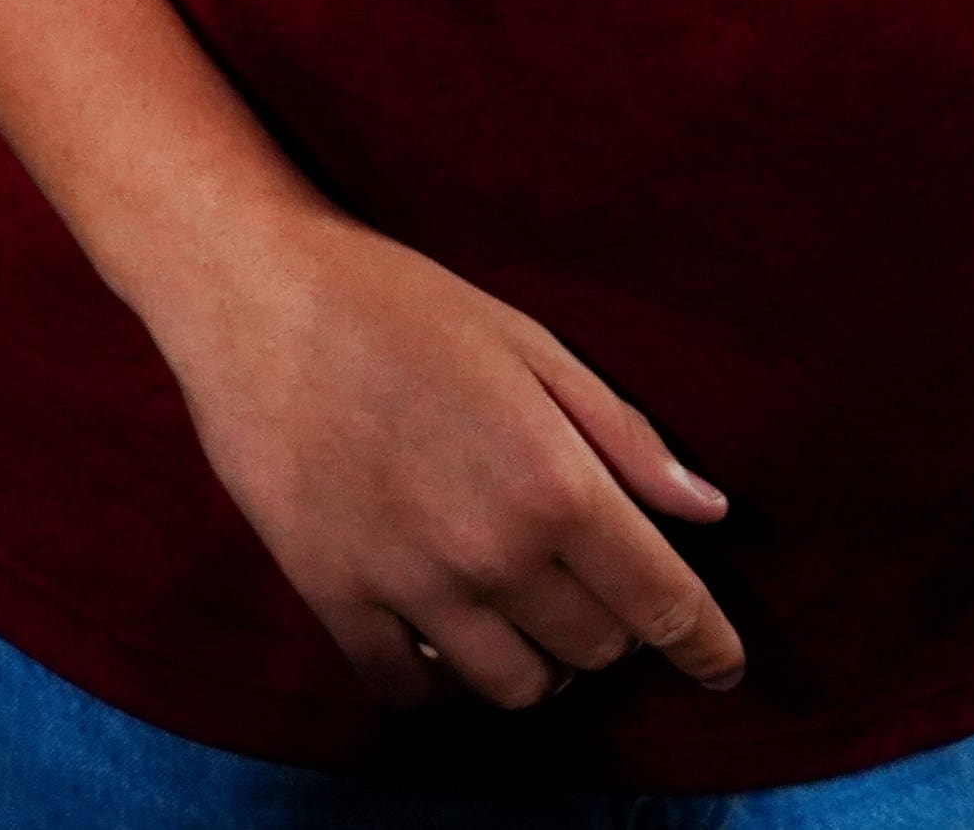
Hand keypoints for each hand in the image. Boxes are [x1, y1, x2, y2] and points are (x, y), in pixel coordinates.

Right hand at [142, 209, 744, 710]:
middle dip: (610, 626)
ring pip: (515, 687)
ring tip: (518, 615)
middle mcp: (493, 552)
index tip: (722, 666)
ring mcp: (409, 582)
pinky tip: (441, 634)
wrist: (251, 287)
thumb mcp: (531, 346)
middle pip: (597, 650)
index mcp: (558, 486)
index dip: (708, 647)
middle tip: (584, 582)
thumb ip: (625, 439)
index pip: (666, 608)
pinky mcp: (333, 593)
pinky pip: (409, 687)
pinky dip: (440, 676)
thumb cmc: (398, 302)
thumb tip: (710, 512)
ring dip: (535, 661)